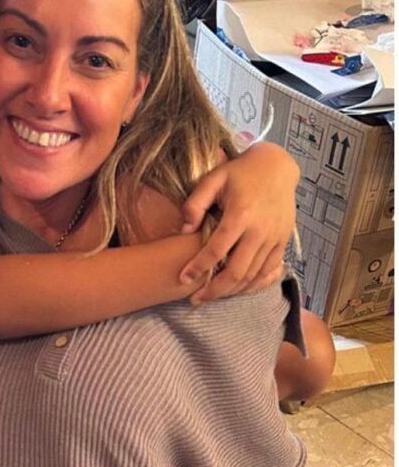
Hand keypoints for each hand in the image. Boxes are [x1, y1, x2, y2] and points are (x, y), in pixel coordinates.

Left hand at [179, 141, 299, 302]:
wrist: (277, 167)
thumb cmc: (240, 172)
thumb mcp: (214, 179)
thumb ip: (195, 203)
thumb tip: (184, 230)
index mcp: (241, 214)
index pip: (217, 250)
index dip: (199, 267)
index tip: (183, 278)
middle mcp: (260, 230)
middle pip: (237, 272)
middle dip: (214, 290)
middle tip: (196, 299)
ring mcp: (275, 238)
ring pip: (253, 276)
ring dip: (231, 291)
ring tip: (211, 295)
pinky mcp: (283, 241)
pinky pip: (268, 271)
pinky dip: (252, 285)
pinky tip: (235, 289)